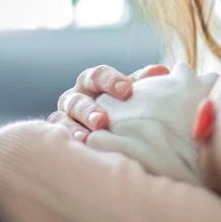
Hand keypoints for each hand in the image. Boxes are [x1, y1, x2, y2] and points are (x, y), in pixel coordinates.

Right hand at [48, 63, 169, 142]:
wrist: (121, 134)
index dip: (110, 81)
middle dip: (89, 110)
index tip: (126, 90)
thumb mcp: (136, 95)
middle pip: (77, 99)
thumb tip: (161, 70)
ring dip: (74, 128)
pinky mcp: (60, 137)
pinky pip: (59, 139)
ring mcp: (65, 118)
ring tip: (86, 138)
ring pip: (62, 119)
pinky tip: (79, 150)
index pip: (98, 75)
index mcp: (94, 81)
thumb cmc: (130, 108)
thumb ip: (146, 82)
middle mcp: (76, 97)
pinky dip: (67, 142)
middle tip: (102, 120)